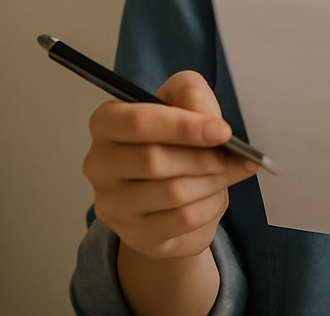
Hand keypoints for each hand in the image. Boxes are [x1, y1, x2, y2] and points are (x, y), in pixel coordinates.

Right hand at [82, 70, 258, 261]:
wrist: (167, 188)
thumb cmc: (171, 137)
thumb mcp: (181, 99)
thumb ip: (192, 96)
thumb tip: (211, 125)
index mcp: (106, 123)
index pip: (138, 123)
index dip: (184, 127)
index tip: (222, 131)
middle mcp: (99, 165)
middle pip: (155, 161)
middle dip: (204, 158)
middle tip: (230, 156)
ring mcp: (113, 204)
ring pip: (173, 194)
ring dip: (211, 182)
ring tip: (223, 174)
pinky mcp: (135, 234)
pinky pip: (183, 220)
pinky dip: (210, 206)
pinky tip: (213, 196)